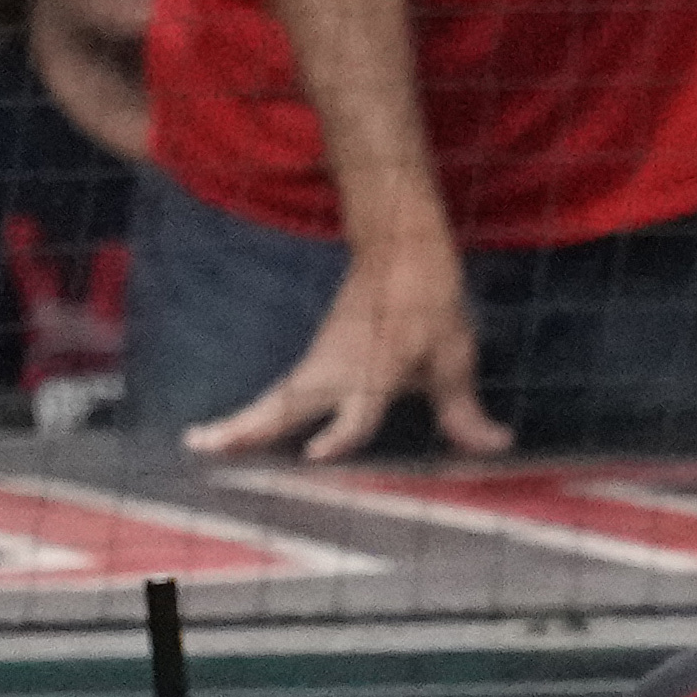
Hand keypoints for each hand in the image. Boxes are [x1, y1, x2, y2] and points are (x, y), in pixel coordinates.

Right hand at [183, 237, 511, 461]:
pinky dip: (259, 413)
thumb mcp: (454, 355)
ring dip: (242, 421)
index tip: (318, 452)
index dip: (342, 434)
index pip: (356, 411)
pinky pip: (284, 393)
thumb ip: (463, 409)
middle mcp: (338, 368)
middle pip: (287, 404)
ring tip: (201, 444)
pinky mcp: (316, 358)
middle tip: (207, 447)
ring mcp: (321, 361)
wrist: (399, 244)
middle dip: (250, 427)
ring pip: (277, 399)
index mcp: (374, 369)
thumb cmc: (428, 300)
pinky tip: (239, 434)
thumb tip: (495, 444)